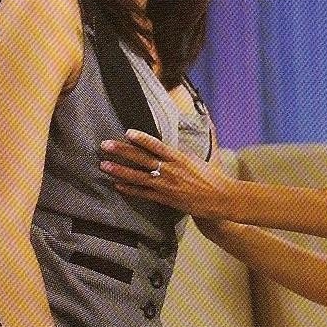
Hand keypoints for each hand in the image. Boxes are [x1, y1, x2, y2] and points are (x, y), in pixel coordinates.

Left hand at [100, 130, 232, 218]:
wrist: (222, 198)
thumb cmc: (215, 177)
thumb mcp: (205, 157)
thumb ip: (195, 145)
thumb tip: (200, 127)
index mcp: (180, 158)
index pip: (156, 145)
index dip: (141, 138)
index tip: (127, 132)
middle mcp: (171, 170)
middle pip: (142, 159)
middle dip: (122, 151)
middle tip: (105, 145)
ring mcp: (167, 185)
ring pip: (138, 177)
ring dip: (120, 171)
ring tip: (104, 166)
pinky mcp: (166, 199)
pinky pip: (144, 193)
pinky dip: (130, 189)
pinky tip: (118, 185)